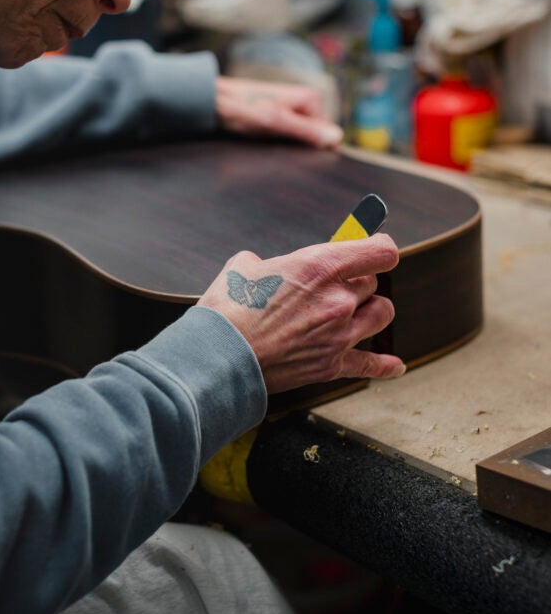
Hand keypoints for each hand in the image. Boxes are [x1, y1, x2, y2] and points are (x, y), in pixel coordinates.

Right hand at [198, 234, 403, 392]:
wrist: (218, 358)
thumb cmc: (228, 310)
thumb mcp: (244, 267)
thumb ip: (270, 263)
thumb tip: (269, 268)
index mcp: (319, 266)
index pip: (379, 251)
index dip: (379, 247)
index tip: (374, 247)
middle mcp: (338, 300)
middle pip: (373, 282)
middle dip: (356, 281)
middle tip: (335, 285)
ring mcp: (339, 335)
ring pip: (381, 315)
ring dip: (371, 310)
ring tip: (355, 311)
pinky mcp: (331, 365)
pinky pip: (370, 364)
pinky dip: (384, 365)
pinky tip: (395, 366)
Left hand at [215, 75, 342, 148]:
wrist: (215, 101)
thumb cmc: (242, 109)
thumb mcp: (275, 123)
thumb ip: (306, 131)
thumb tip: (337, 138)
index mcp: (311, 98)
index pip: (326, 136)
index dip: (308, 147)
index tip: (287, 144)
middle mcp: (306, 100)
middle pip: (314, 136)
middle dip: (297, 144)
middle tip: (274, 139)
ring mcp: (294, 107)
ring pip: (300, 136)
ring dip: (285, 142)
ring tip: (266, 136)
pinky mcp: (282, 113)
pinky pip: (289, 133)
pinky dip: (278, 138)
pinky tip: (263, 136)